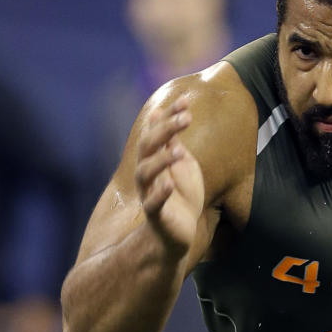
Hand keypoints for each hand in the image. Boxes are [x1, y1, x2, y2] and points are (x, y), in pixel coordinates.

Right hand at [135, 95, 204, 254]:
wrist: (178, 232)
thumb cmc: (181, 196)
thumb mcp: (182, 165)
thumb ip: (173, 142)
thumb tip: (165, 114)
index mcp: (155, 159)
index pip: (157, 131)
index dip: (169, 115)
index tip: (186, 99)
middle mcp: (148, 173)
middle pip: (148, 146)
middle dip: (165, 129)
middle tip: (187, 117)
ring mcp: (149, 193)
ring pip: (144, 172)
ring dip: (160, 159)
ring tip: (178, 150)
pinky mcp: (155, 214)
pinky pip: (152, 203)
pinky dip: (160, 193)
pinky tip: (169, 183)